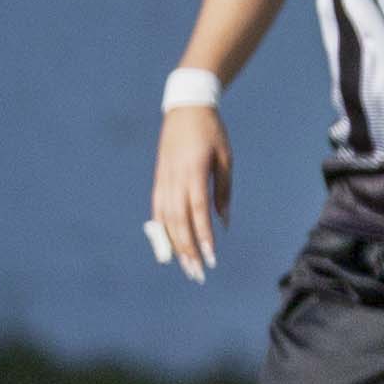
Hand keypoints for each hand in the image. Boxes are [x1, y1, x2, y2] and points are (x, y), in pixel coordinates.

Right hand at [150, 104, 230, 282]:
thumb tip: (223, 223)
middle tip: (197, 274)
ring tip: (185, 265)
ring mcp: (163, 181)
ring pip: (165, 220)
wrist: (186, 110)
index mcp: (194, 173)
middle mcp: (175, 180)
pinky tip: (170, 245)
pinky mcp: (158, 181)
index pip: (197, 213)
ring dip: (174, 245)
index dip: (203, 237)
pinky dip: (163, 230)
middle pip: (178, 222)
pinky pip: (158, 211)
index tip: (211, 258)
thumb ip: (224, 192)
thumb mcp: (226, 160)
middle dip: (187, 250)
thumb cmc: (212, 134)